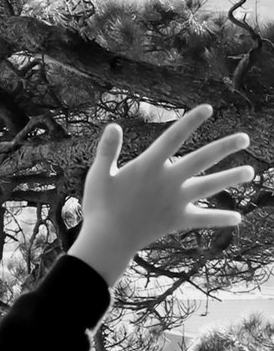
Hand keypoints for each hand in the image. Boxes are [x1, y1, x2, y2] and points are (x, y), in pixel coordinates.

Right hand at [78, 105, 254, 262]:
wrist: (107, 242)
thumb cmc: (99, 207)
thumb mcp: (98, 175)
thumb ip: (108, 150)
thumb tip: (114, 126)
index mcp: (148, 166)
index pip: (174, 138)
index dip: (190, 122)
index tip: (208, 109)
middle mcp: (167, 181)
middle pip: (202, 160)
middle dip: (225, 148)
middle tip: (245, 138)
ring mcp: (175, 201)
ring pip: (209, 187)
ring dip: (231, 178)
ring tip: (251, 172)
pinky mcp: (177, 220)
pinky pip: (203, 219)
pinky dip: (220, 219)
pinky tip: (239, 218)